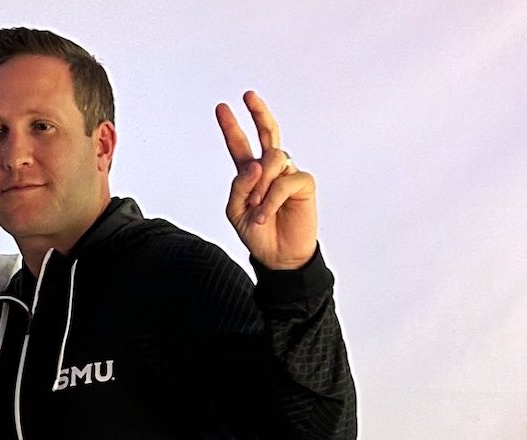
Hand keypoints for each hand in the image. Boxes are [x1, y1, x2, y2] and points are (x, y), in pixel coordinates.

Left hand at [217, 91, 316, 269]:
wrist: (278, 256)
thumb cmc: (257, 233)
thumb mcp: (236, 211)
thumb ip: (239, 186)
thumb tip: (253, 164)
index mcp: (251, 174)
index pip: (240, 145)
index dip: (231, 127)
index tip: (222, 107)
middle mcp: (271, 169)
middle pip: (268, 133)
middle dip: (258, 113)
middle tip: (248, 95)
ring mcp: (288, 174)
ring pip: (271, 159)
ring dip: (259, 185)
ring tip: (255, 208)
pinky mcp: (304, 184)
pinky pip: (283, 181)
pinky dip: (270, 199)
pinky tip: (264, 215)